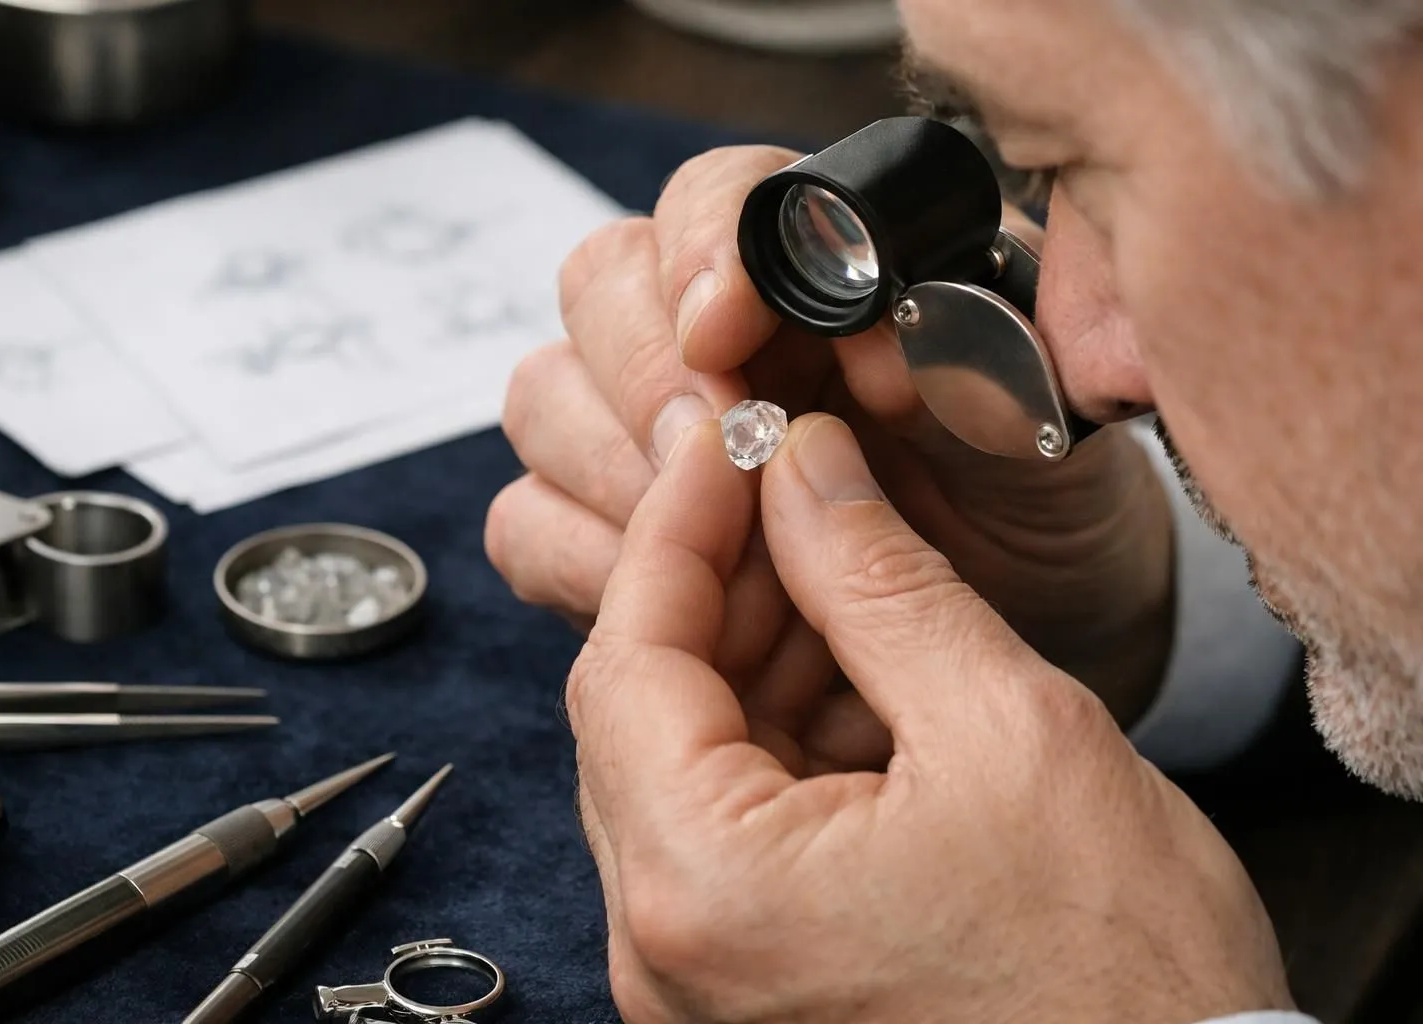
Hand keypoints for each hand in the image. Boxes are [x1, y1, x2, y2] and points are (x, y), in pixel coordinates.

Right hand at [486, 145, 1174, 732]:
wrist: (1031, 602)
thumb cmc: (1035, 484)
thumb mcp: (1041, 412)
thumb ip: (971, 358)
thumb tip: (864, 344)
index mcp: (810, 262)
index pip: (705, 199)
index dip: (699, 252)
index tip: (726, 331)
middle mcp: (712, 329)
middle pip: (596, 287)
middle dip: (650, 373)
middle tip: (723, 457)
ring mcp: (648, 428)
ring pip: (544, 399)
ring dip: (613, 469)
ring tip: (716, 540)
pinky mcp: (614, 530)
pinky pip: (528, 522)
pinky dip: (582, 560)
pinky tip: (672, 594)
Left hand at [570, 415, 1292, 1023]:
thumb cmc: (1121, 970)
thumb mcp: (1006, 731)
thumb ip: (878, 580)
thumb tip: (802, 466)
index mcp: (706, 887)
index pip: (627, 657)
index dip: (675, 526)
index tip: (724, 441)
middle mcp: (667, 948)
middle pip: (642, 709)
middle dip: (722, 585)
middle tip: (798, 491)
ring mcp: (700, 976)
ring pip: (685, 760)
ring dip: (758, 656)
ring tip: (852, 580)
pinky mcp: (748, 982)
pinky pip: (728, 826)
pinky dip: (781, 738)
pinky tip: (863, 679)